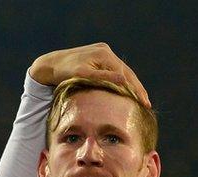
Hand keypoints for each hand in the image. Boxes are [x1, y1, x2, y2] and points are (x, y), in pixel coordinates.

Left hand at [29, 43, 150, 107]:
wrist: (50, 65)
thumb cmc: (64, 73)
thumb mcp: (84, 76)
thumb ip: (104, 78)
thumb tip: (124, 82)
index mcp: (104, 55)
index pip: (125, 75)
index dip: (135, 89)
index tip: (143, 102)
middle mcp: (105, 51)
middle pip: (126, 72)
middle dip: (137, 88)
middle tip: (147, 103)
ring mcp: (103, 53)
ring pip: (122, 71)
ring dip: (131, 85)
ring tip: (142, 99)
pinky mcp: (99, 57)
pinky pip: (114, 71)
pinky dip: (122, 81)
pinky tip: (127, 91)